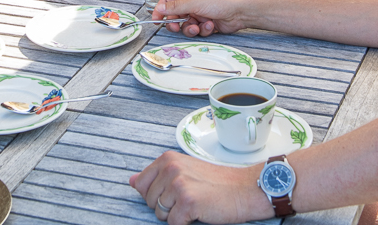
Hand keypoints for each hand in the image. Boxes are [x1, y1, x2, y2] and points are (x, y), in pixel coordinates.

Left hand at [130, 151, 269, 223]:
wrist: (245, 189)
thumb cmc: (219, 181)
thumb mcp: (184, 170)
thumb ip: (156, 175)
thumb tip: (132, 181)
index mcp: (168, 159)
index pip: (140, 184)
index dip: (155, 195)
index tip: (173, 193)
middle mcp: (171, 168)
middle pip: (149, 201)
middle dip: (166, 206)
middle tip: (189, 198)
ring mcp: (178, 185)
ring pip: (160, 214)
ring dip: (176, 215)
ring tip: (195, 204)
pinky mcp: (188, 202)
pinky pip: (173, 224)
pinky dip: (185, 223)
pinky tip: (199, 212)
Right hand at [153, 0, 248, 36]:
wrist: (241, 10)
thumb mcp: (193, 2)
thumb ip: (175, 7)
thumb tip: (159, 7)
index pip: (168, 1)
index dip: (161, 10)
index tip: (156, 19)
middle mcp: (192, 3)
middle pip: (176, 16)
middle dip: (176, 23)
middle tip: (176, 27)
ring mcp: (200, 14)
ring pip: (187, 26)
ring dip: (191, 28)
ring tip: (199, 26)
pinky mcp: (208, 24)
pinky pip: (198, 31)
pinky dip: (204, 30)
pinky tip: (211, 25)